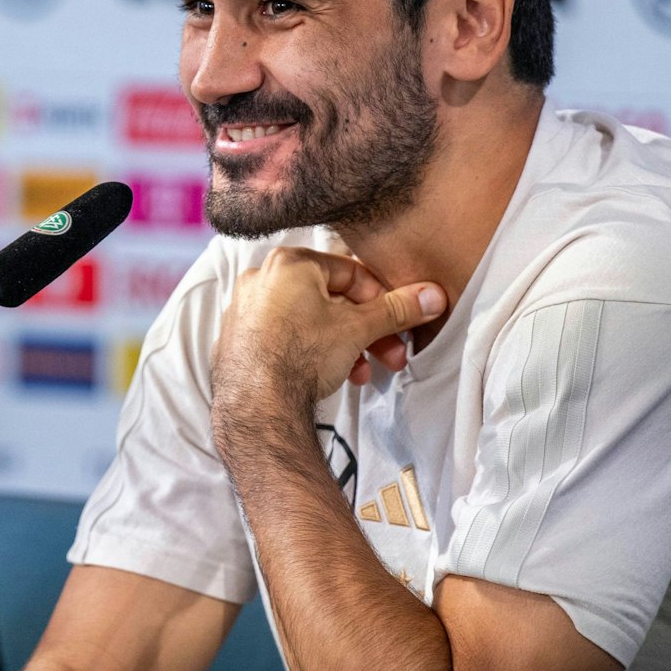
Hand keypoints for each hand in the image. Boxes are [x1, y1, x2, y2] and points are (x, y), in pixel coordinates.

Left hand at [213, 247, 444, 408]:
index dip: (382, 299)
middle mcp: (261, 280)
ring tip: (364, 373)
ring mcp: (246, 311)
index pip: (350, 272)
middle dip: (367, 331)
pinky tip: (334, 376)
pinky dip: (313, 351)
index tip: (398, 320)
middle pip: (331, 300)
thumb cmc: (301, 356)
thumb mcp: (358, 328)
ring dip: (345, 346)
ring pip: (311, 321)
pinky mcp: (239, 340)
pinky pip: (286, 337)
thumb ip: (396, 309)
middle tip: (391, 355)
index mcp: (288, 263)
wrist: (256, 407)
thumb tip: (431, 296)